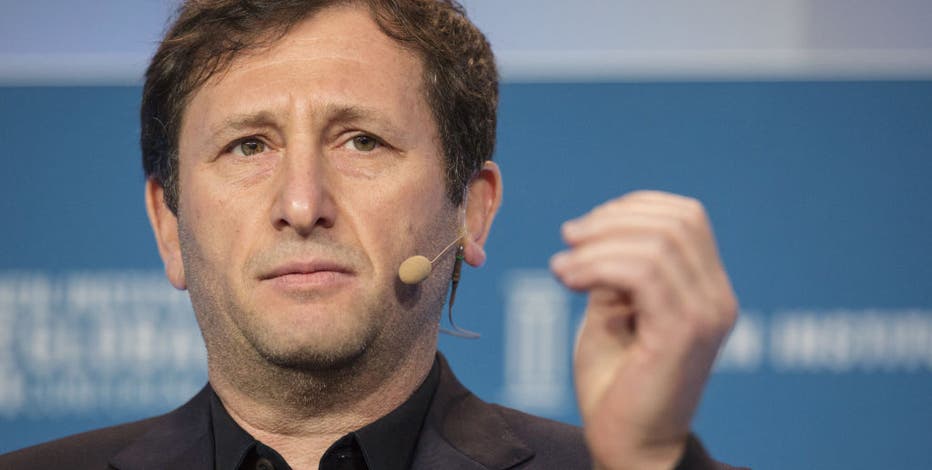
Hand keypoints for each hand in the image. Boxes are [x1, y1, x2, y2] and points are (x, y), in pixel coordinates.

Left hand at [550, 191, 736, 469]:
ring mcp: (706, 315)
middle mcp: (717, 298)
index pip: (686, 216)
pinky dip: (598, 266)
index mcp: (706, 289)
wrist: (628, 446)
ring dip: (597, 246)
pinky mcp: (682, 334)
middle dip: (612, 219)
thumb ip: (617, 270)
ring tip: (561, 269)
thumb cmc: (617, 384)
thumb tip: (599, 228)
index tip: (585, 229)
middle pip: (676, 220)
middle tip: (569, 240)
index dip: (632, 207)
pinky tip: (569, 281)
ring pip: (658, 243)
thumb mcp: (613, 311)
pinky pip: (644, 274)